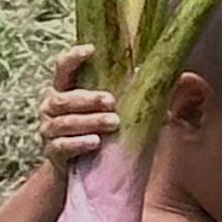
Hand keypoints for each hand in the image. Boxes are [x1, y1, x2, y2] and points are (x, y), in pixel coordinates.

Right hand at [39, 43, 120, 169]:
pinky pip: (62, 146)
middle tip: (112, 101)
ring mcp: (48, 130)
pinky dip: (78, 143)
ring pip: (65, 123)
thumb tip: (174, 80)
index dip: (73, 57)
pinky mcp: (52, 152)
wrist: (80, 171)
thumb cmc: (98, 130)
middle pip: (64, 99)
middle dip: (88, 99)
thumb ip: (131, 93)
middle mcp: (50, 107)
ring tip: (113, 122)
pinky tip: (95, 142)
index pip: (62, 67)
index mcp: (63, 89)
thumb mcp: (109, 109)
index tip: (92, 50)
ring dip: (90, 121)